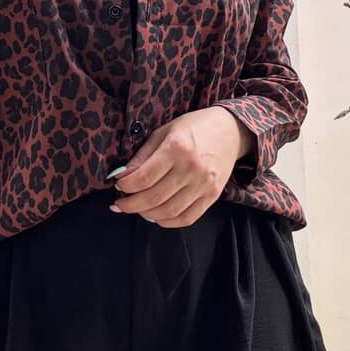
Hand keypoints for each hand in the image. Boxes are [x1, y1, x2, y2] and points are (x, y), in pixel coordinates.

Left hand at [109, 106, 255, 226]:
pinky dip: (168, 222)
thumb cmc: (193, 128)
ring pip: (168, 211)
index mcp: (177, 148)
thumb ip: (142, 156)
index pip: (144, 177)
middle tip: (119, 204)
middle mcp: (192, 168)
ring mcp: (204, 184)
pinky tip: (156, 216)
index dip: (126, 186)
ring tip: (136, 209)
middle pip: (154, 198)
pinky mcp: (213, 195)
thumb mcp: (163, 132)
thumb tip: (121, 177)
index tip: (118, 186)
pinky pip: (187, 218)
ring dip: (146, 214)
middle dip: (130, 205)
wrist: (231, 130)